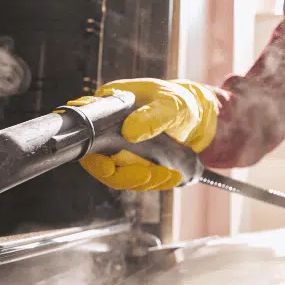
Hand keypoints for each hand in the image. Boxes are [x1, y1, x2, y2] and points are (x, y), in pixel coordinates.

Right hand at [67, 78, 217, 190]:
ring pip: (118, 175)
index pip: (86, 134)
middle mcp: (108, 129)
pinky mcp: (132, 162)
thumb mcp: (171, 104)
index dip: (92, 155)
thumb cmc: (181, 102)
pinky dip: (153, 182)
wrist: (198, 117)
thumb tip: (129, 132)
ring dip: (142, 181)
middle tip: (146, 175)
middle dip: (122, 176)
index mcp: (108, 108)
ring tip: (168, 174)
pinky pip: (135, 179)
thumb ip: (153, 116)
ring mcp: (119, 148)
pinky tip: (171, 177)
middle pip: (99, 162)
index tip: (108, 167)